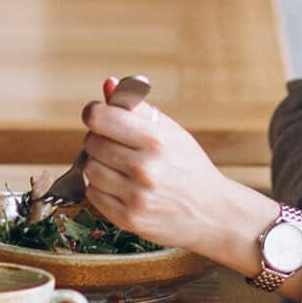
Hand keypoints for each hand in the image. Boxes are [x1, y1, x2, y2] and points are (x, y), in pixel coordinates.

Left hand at [78, 77, 275, 265]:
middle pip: (92, 142)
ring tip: (120, 168)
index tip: (98, 116)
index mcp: (155, 140)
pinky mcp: (128, 218)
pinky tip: (121, 187)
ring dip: (100, 165)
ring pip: (90, 169)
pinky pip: (93, 194)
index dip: (94, 113)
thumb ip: (137, 107)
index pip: (100, 117)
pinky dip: (101, 188)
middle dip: (100, 140)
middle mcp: (144, 168)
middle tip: (118, 145)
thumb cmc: (188, 166)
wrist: (212, 212)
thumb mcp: (170, 131)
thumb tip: (109, 83)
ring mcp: (135, 196)